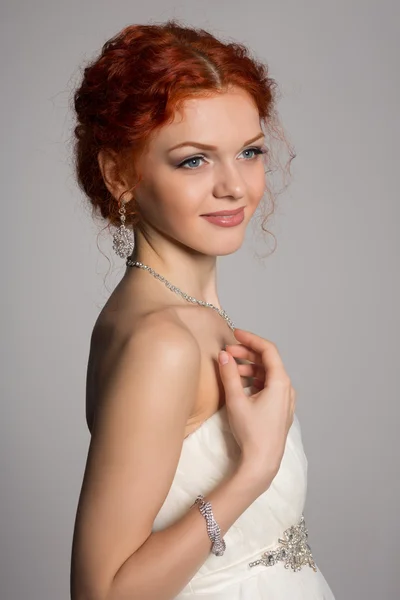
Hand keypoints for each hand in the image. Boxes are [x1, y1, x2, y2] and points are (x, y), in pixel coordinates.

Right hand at [218, 328, 295, 488]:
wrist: (262, 461)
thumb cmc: (251, 432)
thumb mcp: (236, 401)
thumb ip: (229, 375)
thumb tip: (223, 356)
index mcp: (280, 382)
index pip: (268, 350)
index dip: (251, 339)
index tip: (235, 334)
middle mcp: (287, 388)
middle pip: (268, 361)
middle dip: (247, 354)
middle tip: (227, 352)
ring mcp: (285, 399)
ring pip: (267, 374)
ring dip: (249, 367)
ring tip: (230, 369)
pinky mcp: (280, 408)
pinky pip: (268, 385)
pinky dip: (254, 379)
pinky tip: (239, 383)